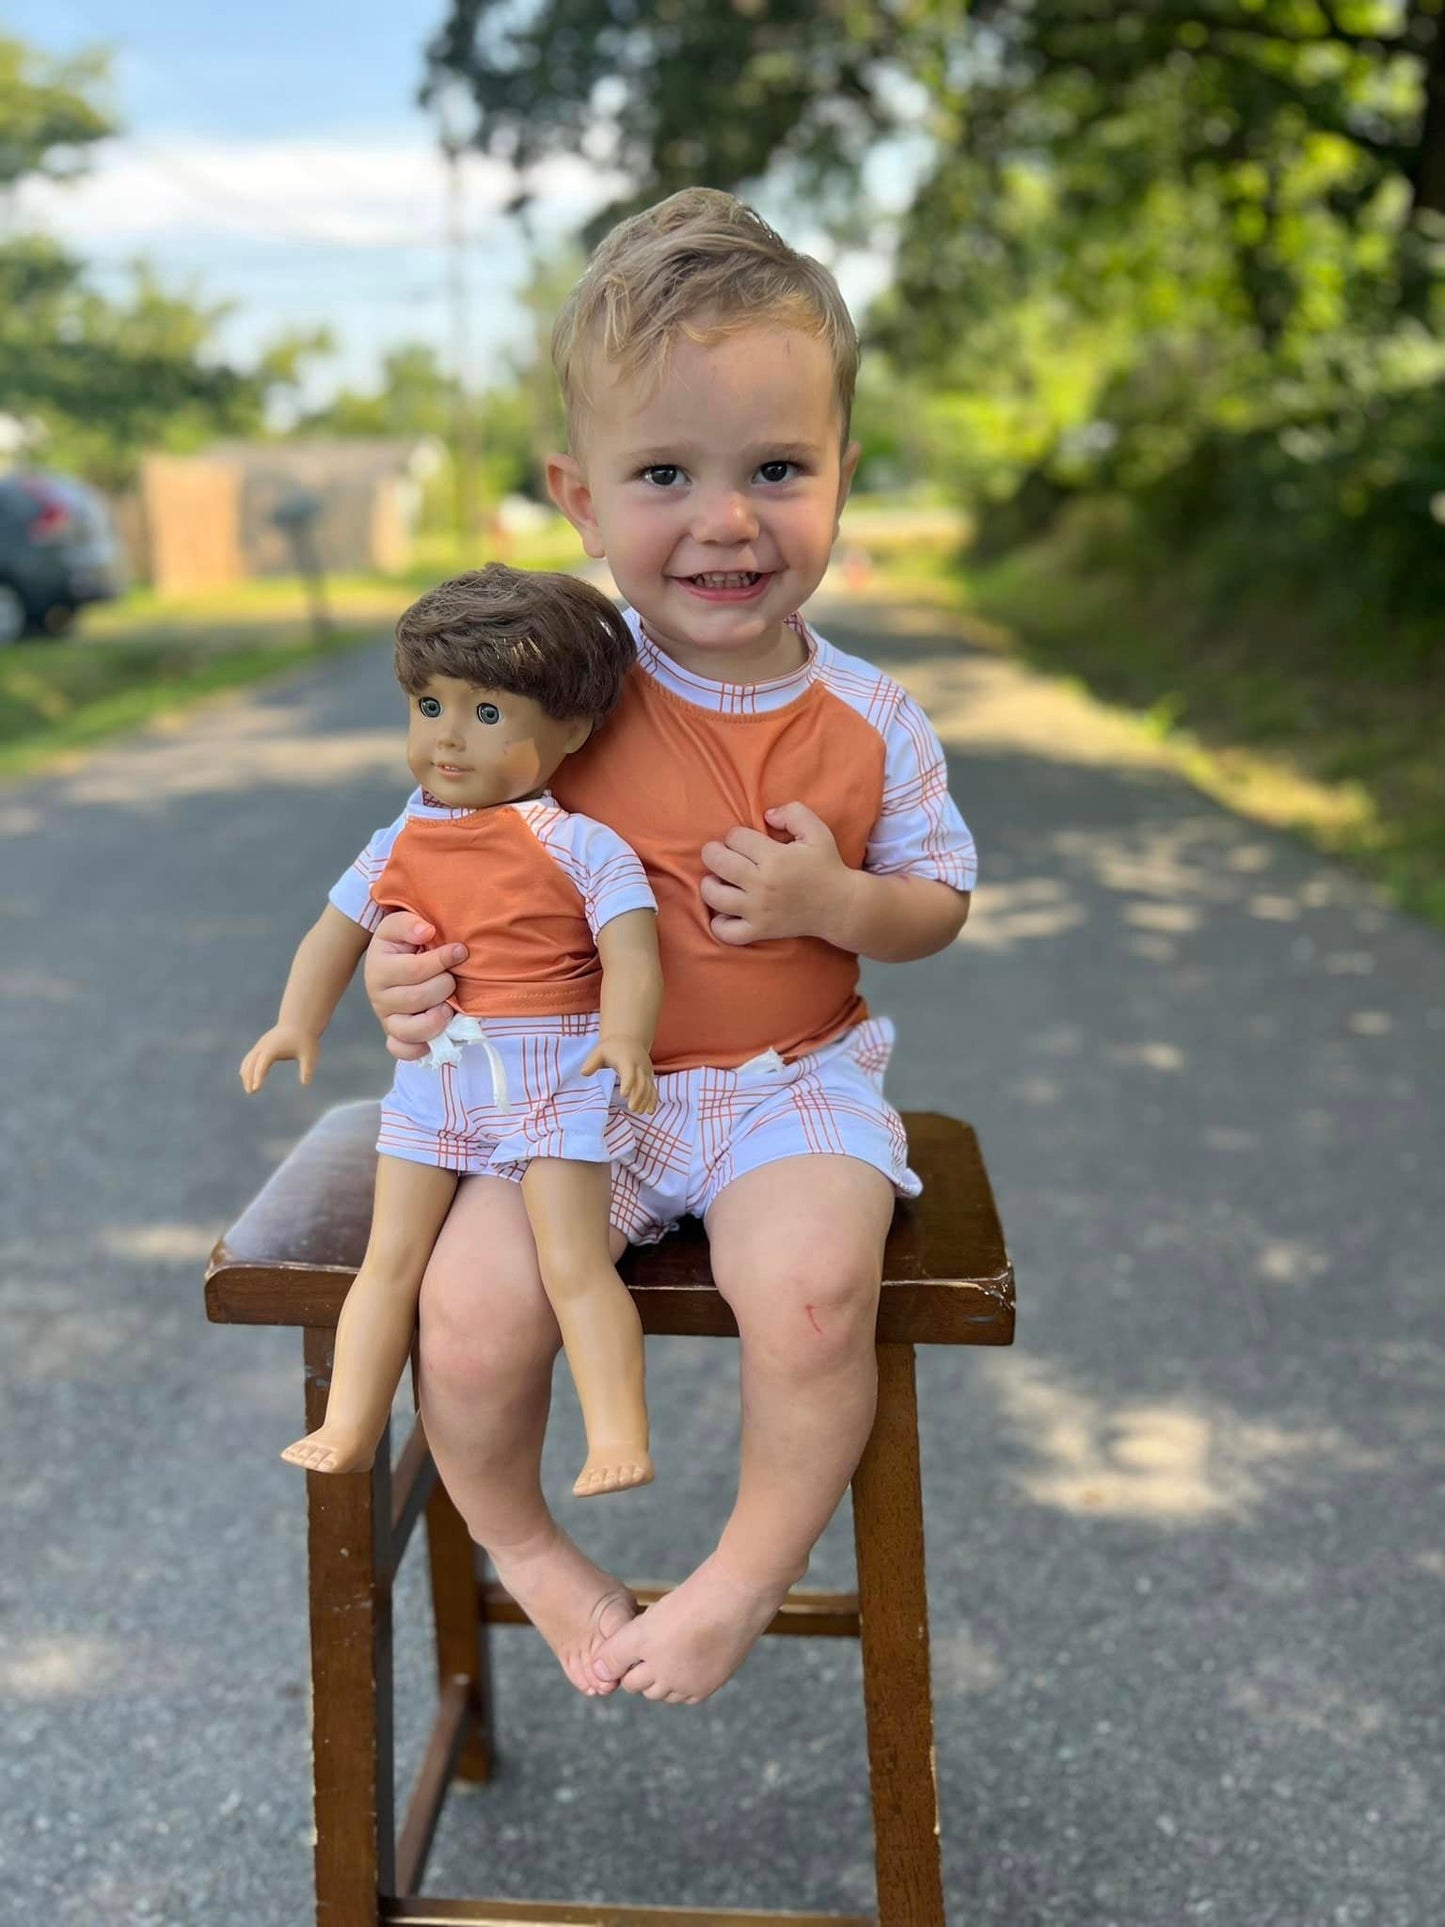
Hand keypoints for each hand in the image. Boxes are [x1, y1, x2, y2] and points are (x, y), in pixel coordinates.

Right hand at [240, 1024, 319, 1093]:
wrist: (299, 1023)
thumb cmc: (305, 1039)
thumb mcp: (309, 1054)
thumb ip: (306, 1069)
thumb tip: (305, 1084)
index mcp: (273, 1048)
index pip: (262, 1065)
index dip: (258, 1077)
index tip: (256, 1089)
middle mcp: (263, 1046)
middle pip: (250, 1063)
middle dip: (249, 1078)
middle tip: (252, 1092)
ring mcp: (261, 1045)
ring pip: (248, 1061)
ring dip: (246, 1074)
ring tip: (251, 1089)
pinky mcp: (261, 1046)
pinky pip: (251, 1058)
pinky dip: (249, 1069)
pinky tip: (253, 1079)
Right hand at [364, 911, 462, 1061]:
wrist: (394, 958)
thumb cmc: (404, 942)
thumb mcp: (400, 924)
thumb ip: (409, 923)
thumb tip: (426, 932)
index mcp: (379, 967)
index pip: (414, 970)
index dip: (442, 960)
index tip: (460, 951)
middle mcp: (378, 997)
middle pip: (418, 999)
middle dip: (444, 986)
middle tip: (452, 978)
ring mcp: (387, 1019)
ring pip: (412, 1029)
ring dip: (439, 1017)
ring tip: (449, 1005)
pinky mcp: (395, 1035)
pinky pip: (402, 1050)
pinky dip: (420, 1048)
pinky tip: (436, 1034)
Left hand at [582, 1035, 657, 1113]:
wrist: (629, 1040)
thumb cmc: (611, 1049)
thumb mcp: (599, 1052)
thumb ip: (592, 1062)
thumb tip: (583, 1073)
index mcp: (627, 1060)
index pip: (629, 1072)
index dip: (628, 1083)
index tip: (624, 1094)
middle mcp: (639, 1066)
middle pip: (641, 1082)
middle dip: (638, 1096)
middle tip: (631, 1108)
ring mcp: (646, 1072)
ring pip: (649, 1087)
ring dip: (645, 1100)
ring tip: (639, 1112)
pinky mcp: (649, 1077)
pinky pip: (653, 1089)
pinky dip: (652, 1100)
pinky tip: (649, 1112)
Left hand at [699, 802, 858, 946]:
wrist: (840, 906)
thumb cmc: (827, 865)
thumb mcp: (817, 831)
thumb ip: (793, 813)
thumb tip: (766, 815)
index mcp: (775, 857)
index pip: (735, 838)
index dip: (736, 835)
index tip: (745, 841)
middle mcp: (762, 884)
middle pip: (718, 862)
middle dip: (714, 853)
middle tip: (721, 854)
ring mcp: (758, 910)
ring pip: (714, 896)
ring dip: (710, 884)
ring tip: (719, 880)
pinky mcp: (759, 931)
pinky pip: (726, 932)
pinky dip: (719, 923)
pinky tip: (726, 911)